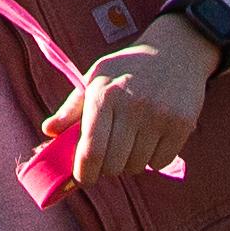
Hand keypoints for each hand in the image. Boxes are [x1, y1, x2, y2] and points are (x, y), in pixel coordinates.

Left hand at [43, 11, 217, 178]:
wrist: (175, 51)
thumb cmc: (127, 68)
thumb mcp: (95, 78)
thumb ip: (71, 108)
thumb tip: (48, 131)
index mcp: (104, 95)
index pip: (91, 150)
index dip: (84, 172)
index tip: (82, 179)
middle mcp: (132, 107)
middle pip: (114, 164)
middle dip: (107, 168)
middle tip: (108, 156)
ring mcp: (159, 117)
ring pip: (137, 166)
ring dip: (130, 163)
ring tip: (131, 142)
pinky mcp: (182, 125)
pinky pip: (159, 163)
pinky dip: (152, 159)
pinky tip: (151, 139)